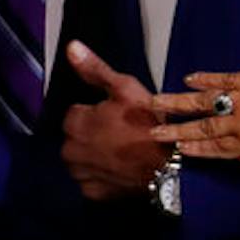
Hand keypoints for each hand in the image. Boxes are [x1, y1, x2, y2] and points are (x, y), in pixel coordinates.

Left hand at [61, 40, 169, 199]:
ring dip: (96, 154)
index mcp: (73, 124)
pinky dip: (103, 175)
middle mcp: (69, 150)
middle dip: (94, 134)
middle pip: (77, 136)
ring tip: (123, 151)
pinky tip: (121, 168)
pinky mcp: (93, 193)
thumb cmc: (148, 125)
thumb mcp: (125, 88)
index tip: (118, 116)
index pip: (77, 113)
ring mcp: (80, 174)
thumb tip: (72, 47)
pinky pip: (92, 180)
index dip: (98, 112)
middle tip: (123, 134)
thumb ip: (95, 69)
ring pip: (83, 158)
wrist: (171, 167)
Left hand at [150, 60, 239, 173]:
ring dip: (178, 128)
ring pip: (204, 127)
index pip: (224, 80)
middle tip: (154, 102)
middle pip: (204, 101)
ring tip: (157, 130)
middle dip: (177, 102)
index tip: (186, 78)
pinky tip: (182, 148)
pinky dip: (199, 149)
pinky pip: (217, 149)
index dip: (204, 80)